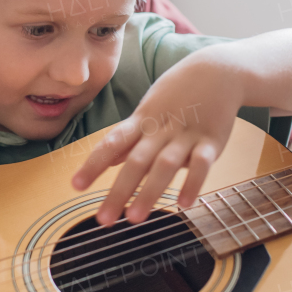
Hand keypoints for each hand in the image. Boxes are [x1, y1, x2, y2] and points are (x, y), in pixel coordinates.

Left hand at [71, 53, 241, 224]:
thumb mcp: (148, 111)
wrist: (217, 70)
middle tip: (104, 221)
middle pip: (135, 162)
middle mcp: (160, 130)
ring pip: (165, 165)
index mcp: (141, 123)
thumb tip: (107, 159)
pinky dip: (193, 183)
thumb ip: (130, 138)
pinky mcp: (212, 141)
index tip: (75, 186)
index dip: (93, 164)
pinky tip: (184, 205)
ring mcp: (186, 136)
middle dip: (118, 191)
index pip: (111, 144)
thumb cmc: (176, 95)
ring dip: (149, 192)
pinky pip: (202, 164)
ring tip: (134, 219)